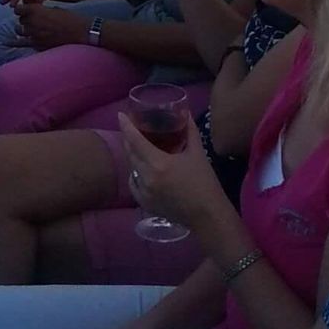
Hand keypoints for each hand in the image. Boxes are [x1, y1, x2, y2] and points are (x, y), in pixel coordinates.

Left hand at [10, 2, 88, 49]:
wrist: (82, 33)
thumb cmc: (72, 19)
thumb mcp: (56, 9)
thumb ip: (43, 10)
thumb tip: (37, 11)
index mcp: (37, 10)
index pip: (20, 8)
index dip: (21, 9)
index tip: (23, 10)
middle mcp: (33, 22)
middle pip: (20, 20)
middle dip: (24, 20)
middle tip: (32, 21)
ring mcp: (34, 34)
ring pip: (20, 30)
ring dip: (22, 29)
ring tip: (29, 30)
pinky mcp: (38, 45)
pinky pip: (22, 43)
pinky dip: (13, 43)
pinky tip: (6, 43)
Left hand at [117, 113, 227, 230]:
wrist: (208, 215)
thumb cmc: (205, 183)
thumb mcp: (198, 153)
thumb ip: (190, 131)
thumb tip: (185, 113)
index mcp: (159, 163)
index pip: (135, 140)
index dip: (126, 126)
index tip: (121, 115)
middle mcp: (147, 177)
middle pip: (130, 153)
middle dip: (128, 139)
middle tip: (131, 128)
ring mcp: (144, 192)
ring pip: (131, 168)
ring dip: (133, 156)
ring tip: (138, 147)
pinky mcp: (145, 204)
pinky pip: (133, 184)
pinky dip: (135, 174)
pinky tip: (140, 169)